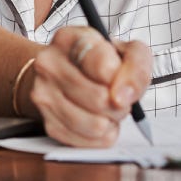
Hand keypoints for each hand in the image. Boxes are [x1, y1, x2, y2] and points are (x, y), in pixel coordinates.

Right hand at [29, 26, 151, 147]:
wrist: (66, 74)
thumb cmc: (100, 61)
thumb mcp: (125, 51)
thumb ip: (136, 65)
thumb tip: (124, 97)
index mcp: (68, 39)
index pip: (103, 65)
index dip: (122, 77)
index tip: (122, 78)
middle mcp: (49, 64)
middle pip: (100, 99)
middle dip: (120, 103)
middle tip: (118, 97)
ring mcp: (43, 95)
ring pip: (96, 125)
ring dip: (112, 121)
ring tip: (109, 108)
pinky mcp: (48, 123)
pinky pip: (89, 142)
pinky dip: (102, 134)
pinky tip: (98, 119)